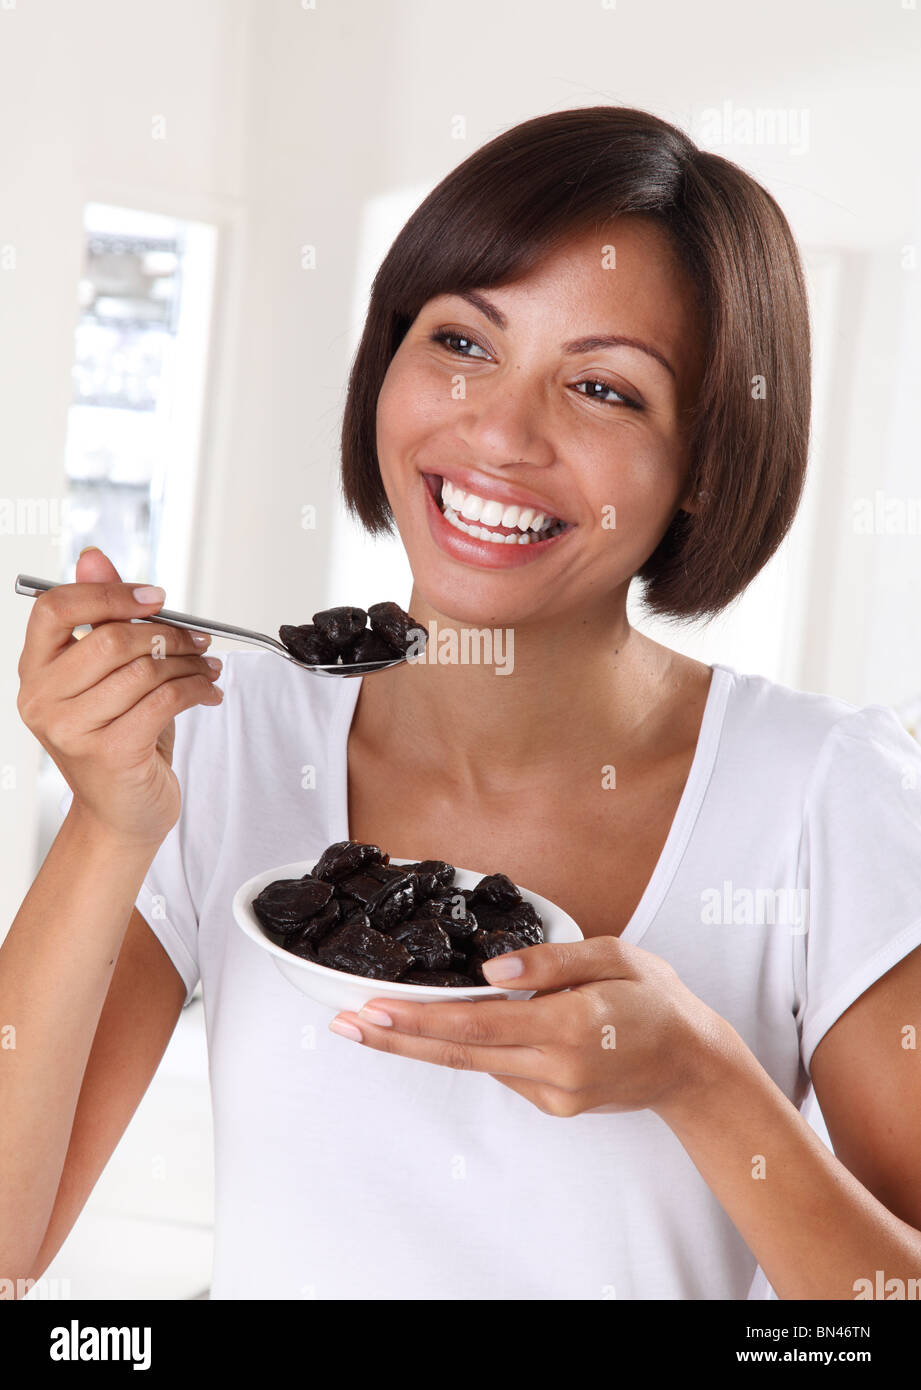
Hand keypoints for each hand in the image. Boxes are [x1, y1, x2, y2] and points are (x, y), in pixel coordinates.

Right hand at [16, 547, 223, 848]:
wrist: (122, 813)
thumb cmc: (118, 740)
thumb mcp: (108, 677)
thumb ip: (101, 618)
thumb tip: (93, 557)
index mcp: (35, 670)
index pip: (55, 608)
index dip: (108, 593)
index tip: (155, 598)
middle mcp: (43, 699)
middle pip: (110, 639)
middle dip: (168, 633)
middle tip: (200, 640)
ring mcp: (72, 729)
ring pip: (144, 670)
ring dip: (189, 664)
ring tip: (207, 669)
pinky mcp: (110, 752)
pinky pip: (164, 700)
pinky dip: (196, 691)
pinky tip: (208, 693)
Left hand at [328, 937, 730, 1117]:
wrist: (693, 1065)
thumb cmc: (656, 1000)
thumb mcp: (616, 956)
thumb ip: (551, 961)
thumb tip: (491, 971)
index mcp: (569, 1027)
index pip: (477, 1024)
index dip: (420, 1018)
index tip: (371, 1008)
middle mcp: (554, 1069)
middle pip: (459, 1053)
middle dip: (396, 1038)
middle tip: (341, 1025)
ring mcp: (552, 1094)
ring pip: (473, 1064)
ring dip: (420, 1044)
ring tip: (368, 1024)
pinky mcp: (552, 1105)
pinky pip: (501, 1069)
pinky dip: (470, 1048)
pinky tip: (447, 1027)